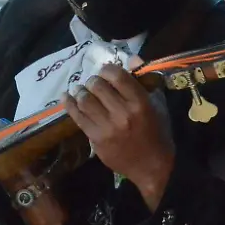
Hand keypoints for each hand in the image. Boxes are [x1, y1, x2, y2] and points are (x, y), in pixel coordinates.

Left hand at [64, 62, 174, 211]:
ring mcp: (107, 127)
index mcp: (140, 102)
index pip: (116, 76)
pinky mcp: (96, 139)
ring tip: (81, 89)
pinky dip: (69, 104)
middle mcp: (122, 113)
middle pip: (97, 86)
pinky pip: (77, 117)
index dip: (107, 69)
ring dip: (81, 91)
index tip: (105, 71)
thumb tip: (132, 58)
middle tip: (94, 83)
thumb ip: (145, 81)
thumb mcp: (158, 104)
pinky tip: (66, 97)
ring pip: (85, 100)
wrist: (152, 166)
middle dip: (93, 81)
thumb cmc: (158, 132)